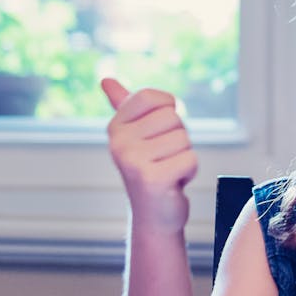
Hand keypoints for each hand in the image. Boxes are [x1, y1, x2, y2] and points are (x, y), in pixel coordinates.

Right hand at [102, 78, 197, 233]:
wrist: (154, 216)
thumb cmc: (150, 169)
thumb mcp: (137, 135)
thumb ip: (124, 106)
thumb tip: (105, 80)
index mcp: (116, 126)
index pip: (153, 97)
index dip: (168, 111)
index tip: (159, 132)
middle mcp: (119, 142)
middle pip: (173, 118)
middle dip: (178, 138)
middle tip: (164, 158)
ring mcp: (132, 160)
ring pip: (183, 139)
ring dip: (183, 156)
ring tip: (167, 170)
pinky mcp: (151, 178)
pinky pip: (190, 159)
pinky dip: (189, 172)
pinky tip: (173, 183)